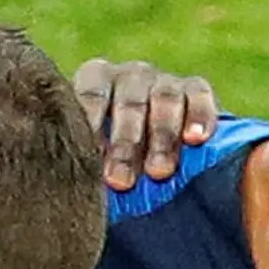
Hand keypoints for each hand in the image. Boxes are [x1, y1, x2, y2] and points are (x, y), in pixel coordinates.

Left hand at [76, 58, 221, 191]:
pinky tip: (196, 139)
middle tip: (120, 181)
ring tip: (159, 172)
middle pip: (128, 103)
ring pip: (164, 99)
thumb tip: (69, 192)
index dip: (90, 126)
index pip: (90, 96)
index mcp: (95, 82)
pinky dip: (199, 116)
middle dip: (125, 144)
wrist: (157, 154)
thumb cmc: (113, 163)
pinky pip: (199, 96)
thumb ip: (84, 163)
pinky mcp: (195, 89)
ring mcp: (163, 80)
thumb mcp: (94, 158)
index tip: (87, 156)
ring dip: (162, 137)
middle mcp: (129, 76)